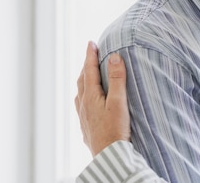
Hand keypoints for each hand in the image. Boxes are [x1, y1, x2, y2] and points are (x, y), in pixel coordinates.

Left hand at [75, 41, 130, 156]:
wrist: (109, 157)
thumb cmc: (115, 131)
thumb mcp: (119, 102)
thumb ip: (117, 79)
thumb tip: (114, 57)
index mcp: (90, 96)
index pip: (89, 70)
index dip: (91, 55)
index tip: (91, 42)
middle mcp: (83, 105)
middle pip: (82, 80)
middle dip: (87, 66)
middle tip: (91, 55)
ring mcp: (83, 117)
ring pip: (80, 93)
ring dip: (84, 81)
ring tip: (89, 75)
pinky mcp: (86, 127)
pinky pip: (82, 105)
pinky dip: (84, 96)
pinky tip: (88, 102)